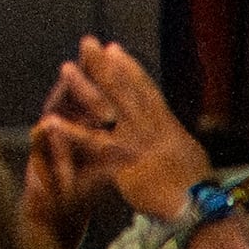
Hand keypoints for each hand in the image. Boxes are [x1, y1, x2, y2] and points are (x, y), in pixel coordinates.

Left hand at [51, 40, 207, 228]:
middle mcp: (149, 127)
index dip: (129, 68)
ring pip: (106, 108)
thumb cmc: (196, 184)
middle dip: (104, 65)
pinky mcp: (120, 161)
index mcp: (166, 125)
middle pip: (124, 89)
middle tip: (87, 43)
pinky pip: (91, 144)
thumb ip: (172, 139)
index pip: (146, 90)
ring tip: (66, 68)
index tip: (114, 49)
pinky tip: (51, 120)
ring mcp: (134, 142)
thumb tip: (169, 132)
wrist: (197, 205)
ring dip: (84, 87)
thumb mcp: (188, 153)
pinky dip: (70, 132)